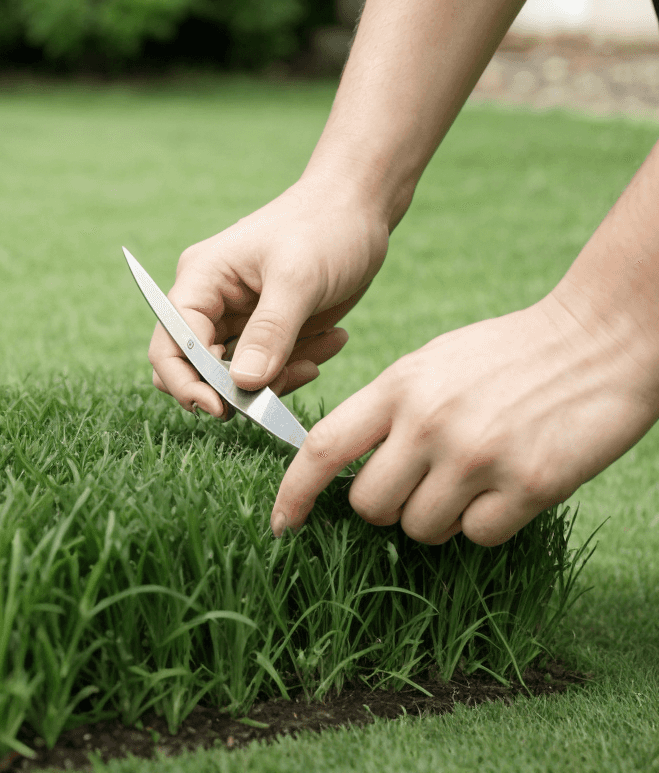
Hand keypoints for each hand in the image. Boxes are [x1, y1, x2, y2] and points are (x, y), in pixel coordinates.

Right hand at [148, 178, 389, 417]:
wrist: (359, 207)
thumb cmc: (324, 226)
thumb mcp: (299, 278)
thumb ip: (269, 332)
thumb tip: (242, 384)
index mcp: (201, 279)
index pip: (171, 342)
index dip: (187, 381)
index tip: (222, 408)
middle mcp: (212, 301)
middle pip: (196, 367)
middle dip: (234, 388)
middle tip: (276, 394)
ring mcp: (240, 318)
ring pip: (237, 376)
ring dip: (278, 378)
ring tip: (323, 348)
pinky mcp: (268, 329)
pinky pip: (270, 367)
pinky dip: (298, 366)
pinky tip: (333, 339)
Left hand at [272, 291, 658, 545]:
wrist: (598, 340)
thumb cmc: (507, 354)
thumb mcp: (432, 364)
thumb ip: (390, 410)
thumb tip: (354, 464)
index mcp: (399, 386)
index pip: (325, 447)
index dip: (294, 492)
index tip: (279, 524)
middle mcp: (429, 422)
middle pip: (369, 505)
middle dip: (385, 508)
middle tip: (419, 483)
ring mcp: (478, 455)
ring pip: (421, 529)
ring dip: (438, 517)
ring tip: (472, 477)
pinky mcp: (528, 485)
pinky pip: (478, 536)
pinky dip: (486, 523)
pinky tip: (508, 485)